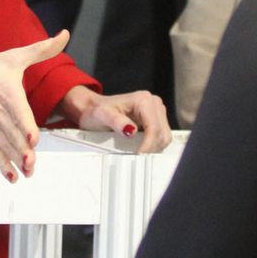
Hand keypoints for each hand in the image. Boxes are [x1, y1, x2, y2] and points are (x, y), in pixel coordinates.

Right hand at [0, 29, 70, 181]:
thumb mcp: (14, 57)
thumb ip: (42, 49)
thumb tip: (64, 35)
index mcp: (8, 95)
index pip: (19, 116)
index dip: (26, 129)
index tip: (33, 140)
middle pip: (14, 137)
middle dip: (24, 153)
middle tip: (33, 164)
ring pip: (6, 148)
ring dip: (17, 162)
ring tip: (28, 172)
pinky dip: (3, 167)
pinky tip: (13, 177)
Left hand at [56, 85, 171, 153]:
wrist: (92, 109)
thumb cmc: (96, 110)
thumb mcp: (102, 115)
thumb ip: (116, 121)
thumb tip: (131, 130)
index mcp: (143, 100)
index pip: (154, 127)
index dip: (148, 145)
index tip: (139, 155)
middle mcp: (153, 103)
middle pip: (162, 133)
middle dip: (151, 148)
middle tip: (137, 157)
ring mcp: (156, 111)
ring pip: (164, 136)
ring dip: (154, 148)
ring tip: (138, 153)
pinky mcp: (156, 120)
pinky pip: (161, 137)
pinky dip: (153, 146)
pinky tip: (141, 149)